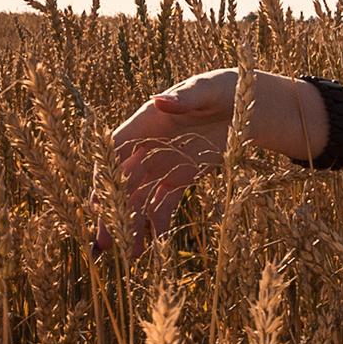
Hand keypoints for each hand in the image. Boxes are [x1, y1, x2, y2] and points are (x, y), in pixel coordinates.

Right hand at [109, 68, 242, 249]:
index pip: (114, 153)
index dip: (103, 178)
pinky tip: (154, 246)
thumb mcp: (206, 89)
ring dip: (132, 225)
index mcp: (144, 124)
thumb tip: (161, 100)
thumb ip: (185, 97)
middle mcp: (147, 147)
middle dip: (113, 214)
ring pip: (140, 199)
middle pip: (122, 183)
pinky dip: (158, 223)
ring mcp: (162, 164)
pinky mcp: (180, 177)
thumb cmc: (223, 89)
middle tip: (106, 243)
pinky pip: (164, 203)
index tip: (96, 204)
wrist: (245, 104)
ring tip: (129, 254)